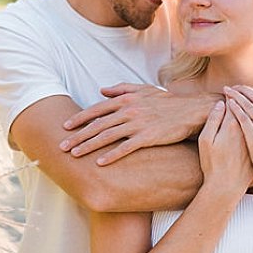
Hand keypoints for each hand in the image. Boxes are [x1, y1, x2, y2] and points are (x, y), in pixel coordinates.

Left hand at [60, 83, 202, 165]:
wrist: (191, 110)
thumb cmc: (166, 101)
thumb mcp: (142, 89)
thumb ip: (120, 89)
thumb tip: (101, 90)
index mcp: (125, 99)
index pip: (96, 109)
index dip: (79, 118)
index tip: (65, 127)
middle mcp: (128, 110)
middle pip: (97, 124)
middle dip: (77, 135)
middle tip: (61, 146)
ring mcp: (138, 123)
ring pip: (107, 136)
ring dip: (89, 146)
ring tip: (74, 155)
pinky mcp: (149, 137)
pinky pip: (126, 147)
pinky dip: (112, 155)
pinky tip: (100, 163)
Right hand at [197, 100, 252, 193]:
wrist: (228, 187)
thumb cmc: (213, 164)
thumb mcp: (206, 141)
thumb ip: (213, 120)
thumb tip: (222, 103)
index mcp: (234, 126)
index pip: (237, 102)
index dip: (234, 95)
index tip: (229, 91)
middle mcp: (250, 130)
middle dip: (247, 95)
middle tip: (240, 91)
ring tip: (251, 99)